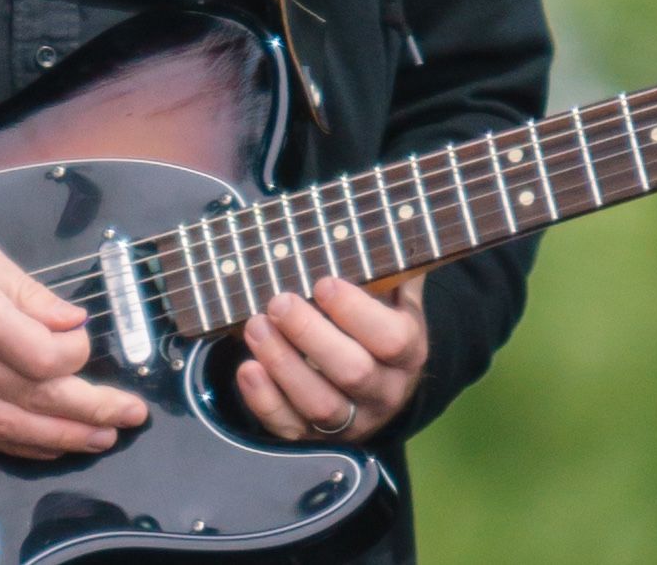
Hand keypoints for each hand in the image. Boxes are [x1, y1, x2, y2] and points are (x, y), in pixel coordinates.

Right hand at [0, 206, 146, 459]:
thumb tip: (72, 321)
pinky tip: (47, 445)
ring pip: (8, 426)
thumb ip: (28, 292)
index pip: (40, 357)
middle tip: (129, 415)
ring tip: (102, 438)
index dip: (76, 355)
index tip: (85, 340)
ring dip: (62, 437)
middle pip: (34, 398)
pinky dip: (17, 444)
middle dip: (90, 411)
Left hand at [235, 274, 427, 443]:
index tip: (322, 282)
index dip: (355, 312)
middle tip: (279, 301)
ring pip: (319, 405)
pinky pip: (290, 428)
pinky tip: (247, 369)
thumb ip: (394, 264)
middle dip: (310, 335)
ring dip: (283, 364)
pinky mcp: (316, 437)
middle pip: (353, 372)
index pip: (390, 339)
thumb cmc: (381, 321)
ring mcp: (352, 420)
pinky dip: (265, 401)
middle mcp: (385, 391)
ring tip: (255, 326)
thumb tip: (392, 218)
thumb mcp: (397, 295)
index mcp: (409, 352)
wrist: (382, 381)